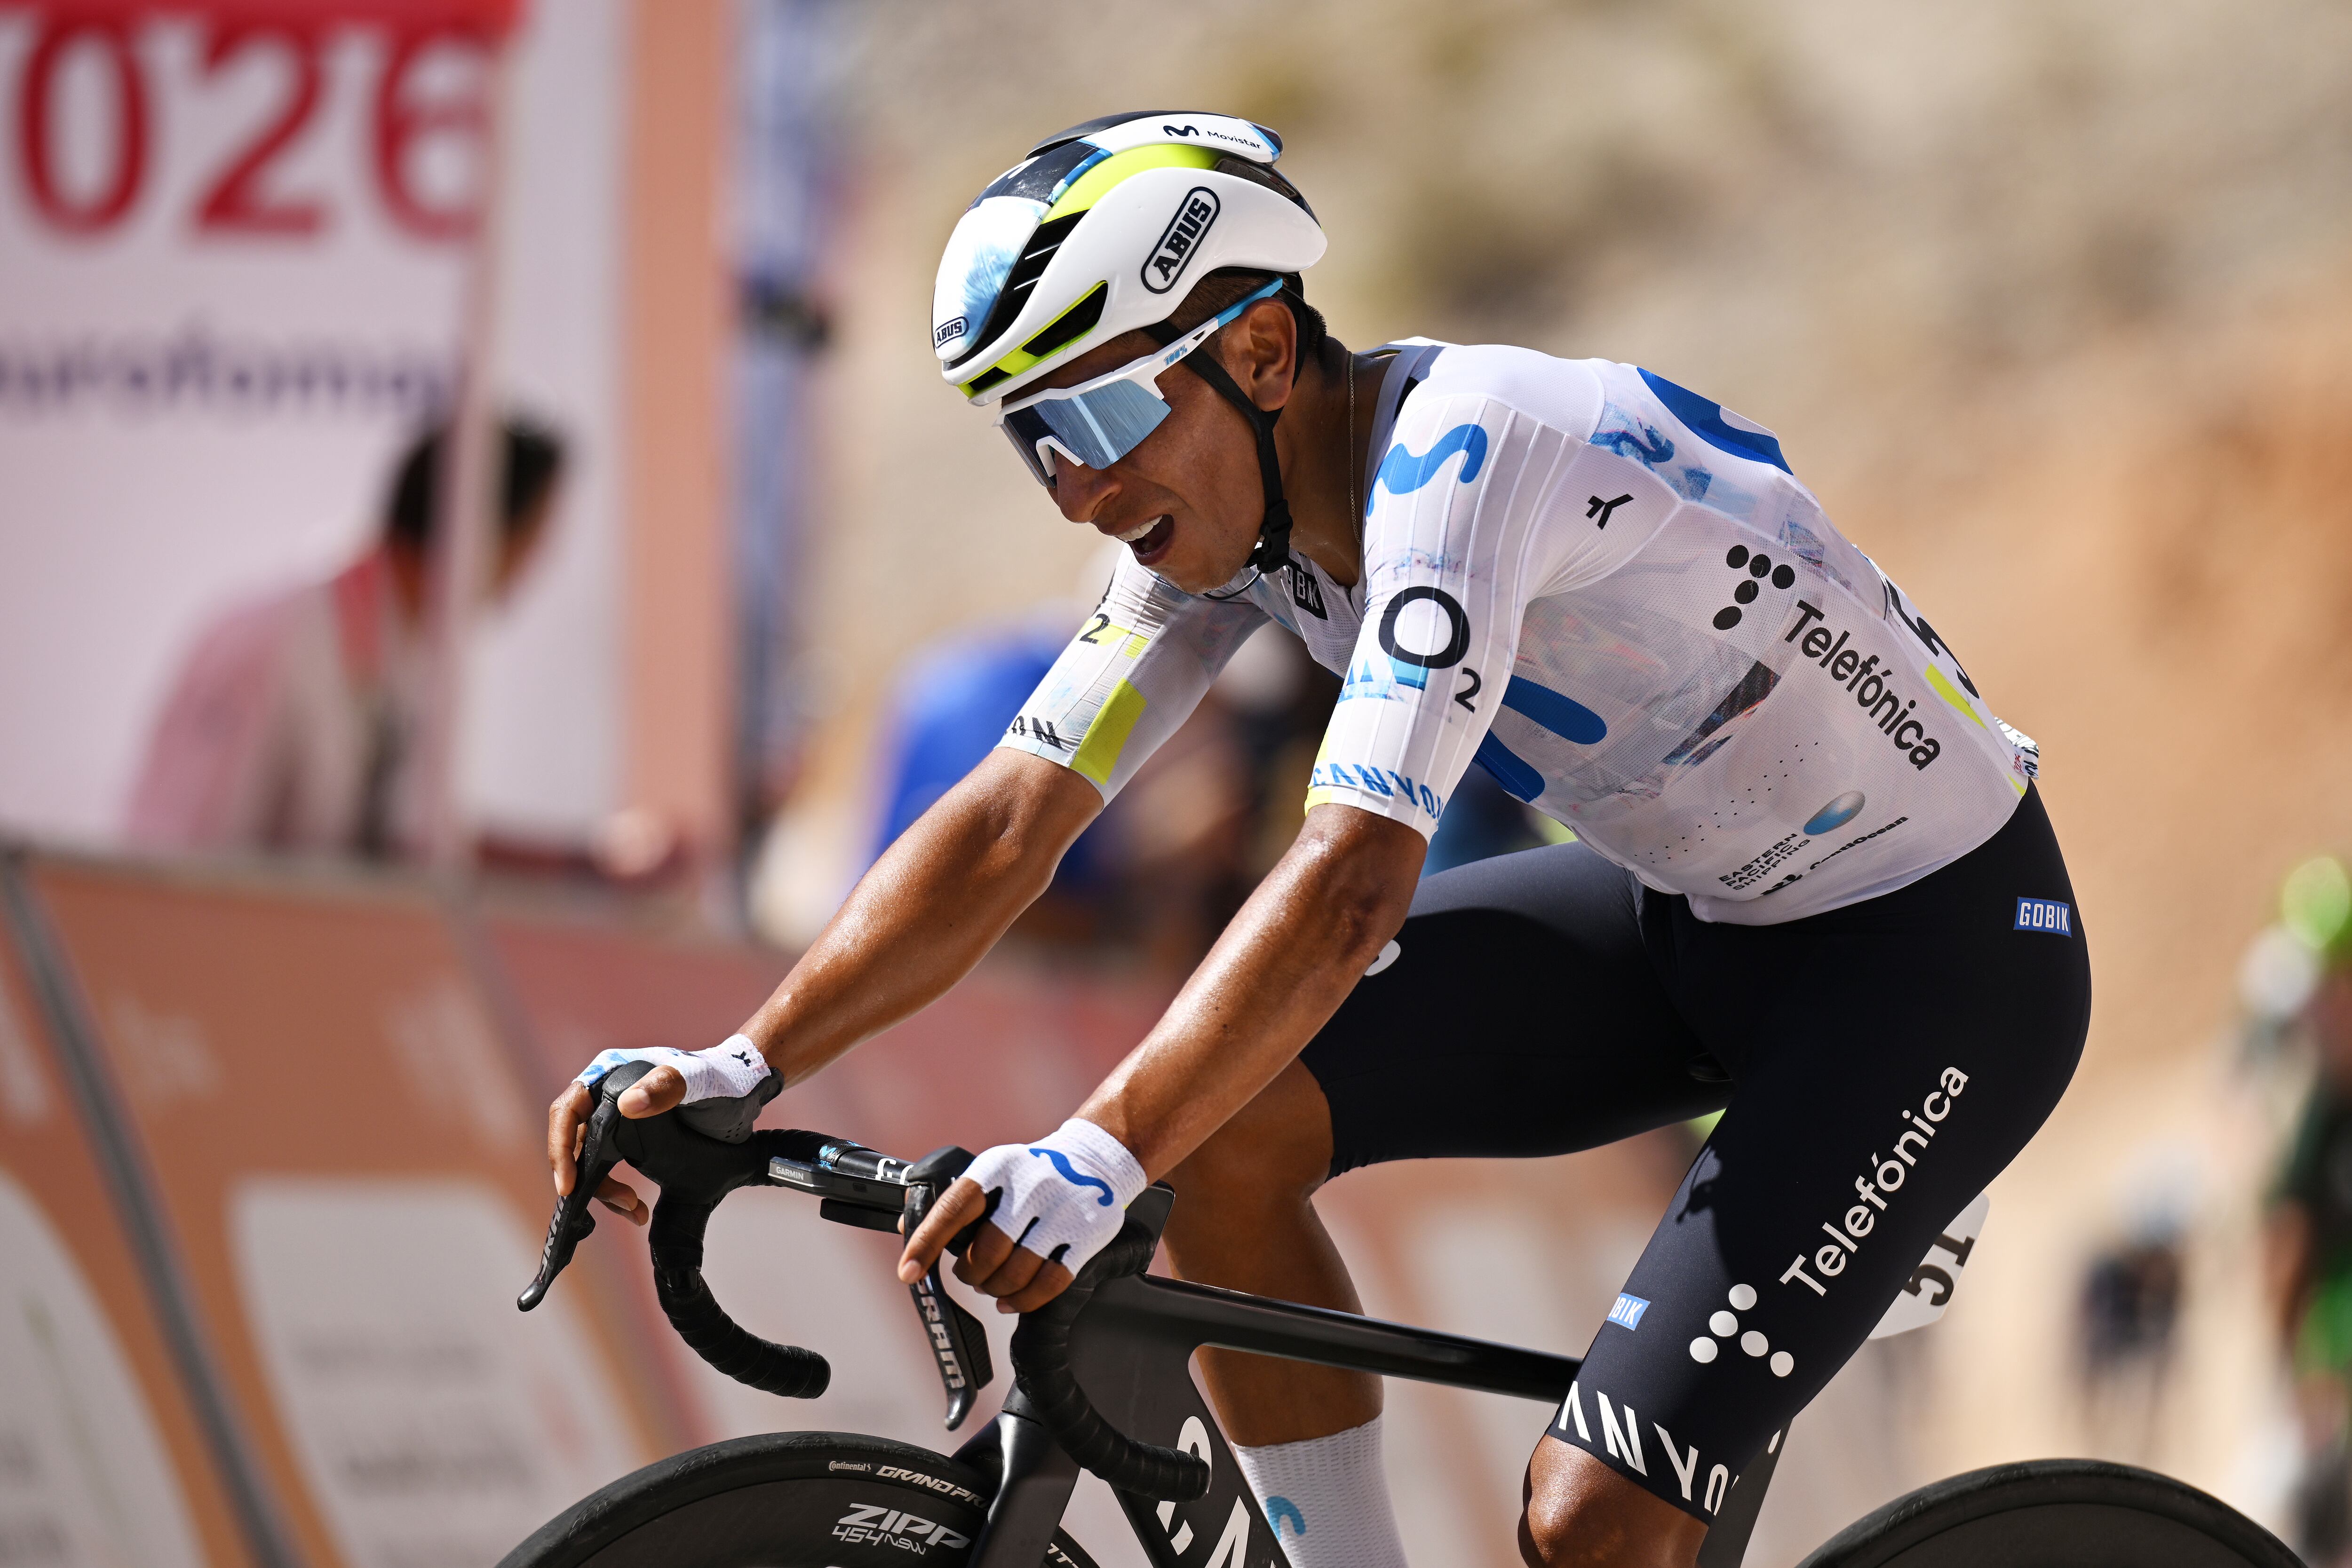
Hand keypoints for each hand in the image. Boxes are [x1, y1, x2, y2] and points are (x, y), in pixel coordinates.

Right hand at [546, 1037, 779, 1220]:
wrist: (745, 1092)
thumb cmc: (720, 1078)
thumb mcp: (697, 1080)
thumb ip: (667, 1086)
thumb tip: (628, 1104)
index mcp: (610, 1074)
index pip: (568, 1109)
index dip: (561, 1146)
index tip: (569, 1184)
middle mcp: (607, 1096)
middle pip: (574, 1141)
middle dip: (585, 1177)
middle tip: (620, 1202)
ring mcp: (617, 1120)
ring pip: (591, 1161)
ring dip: (604, 1191)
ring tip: (634, 1210)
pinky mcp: (631, 1142)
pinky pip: (610, 1170)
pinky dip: (617, 1193)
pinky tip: (637, 1209)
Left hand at [897, 1119, 1145, 1312]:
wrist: (1094, 1159)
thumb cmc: (1030, 1173)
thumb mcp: (991, 1172)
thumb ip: (953, 1200)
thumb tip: (906, 1227)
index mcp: (998, 1167)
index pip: (954, 1208)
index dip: (927, 1243)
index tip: (908, 1273)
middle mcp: (1032, 1186)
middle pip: (987, 1251)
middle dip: (971, 1273)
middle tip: (971, 1275)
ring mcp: (1063, 1210)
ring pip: (1016, 1272)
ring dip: (996, 1289)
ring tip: (993, 1286)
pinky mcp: (1088, 1233)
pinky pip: (1050, 1283)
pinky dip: (1025, 1301)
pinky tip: (1012, 1300)